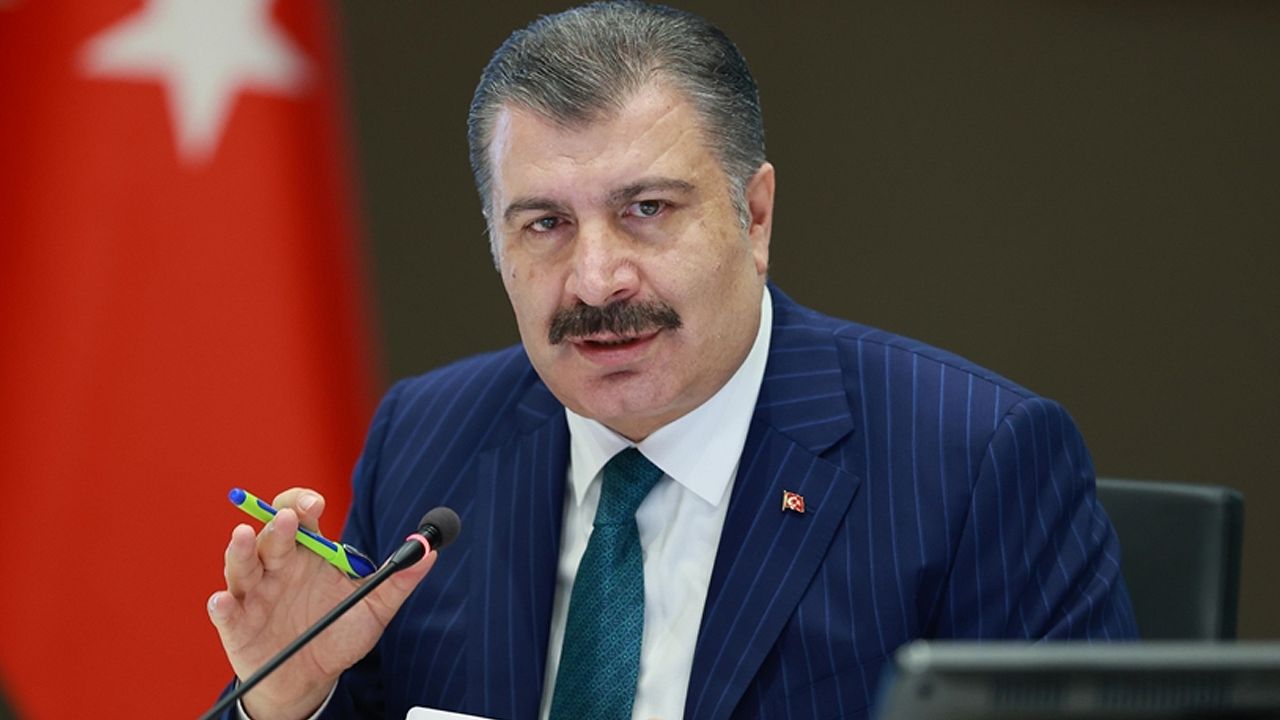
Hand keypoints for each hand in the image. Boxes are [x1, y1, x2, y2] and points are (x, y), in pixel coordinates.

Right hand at [207, 488, 435, 719]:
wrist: (311, 679)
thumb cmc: (338, 633)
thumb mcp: (374, 608)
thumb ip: (399, 579)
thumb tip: (429, 552)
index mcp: (308, 553)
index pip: (300, 515)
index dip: (302, 502)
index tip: (316, 502)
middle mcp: (277, 566)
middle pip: (271, 535)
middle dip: (277, 524)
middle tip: (287, 518)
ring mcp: (254, 593)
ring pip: (241, 564)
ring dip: (241, 551)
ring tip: (243, 538)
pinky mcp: (237, 625)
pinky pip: (225, 612)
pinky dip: (222, 605)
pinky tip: (223, 600)